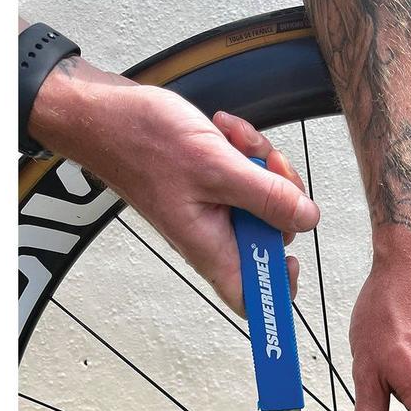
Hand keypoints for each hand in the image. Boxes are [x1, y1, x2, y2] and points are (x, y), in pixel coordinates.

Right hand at [29, 58, 318, 312]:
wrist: (102, 110)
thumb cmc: (140, 141)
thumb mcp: (216, 167)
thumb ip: (267, 197)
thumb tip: (307, 220)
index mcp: (210, 247)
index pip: (252, 299)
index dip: (278, 289)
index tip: (291, 260)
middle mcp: (213, 235)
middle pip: (271, 237)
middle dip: (280, 198)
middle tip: (267, 169)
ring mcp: (212, 209)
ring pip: (263, 199)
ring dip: (260, 164)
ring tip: (235, 141)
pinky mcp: (211, 185)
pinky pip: (246, 175)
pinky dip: (244, 151)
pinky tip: (226, 132)